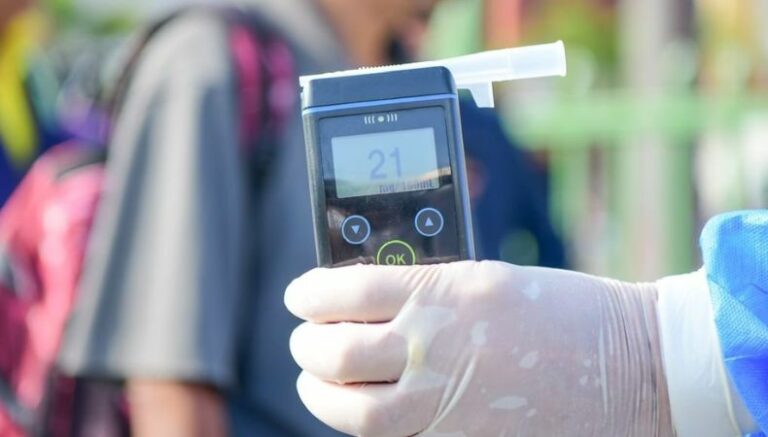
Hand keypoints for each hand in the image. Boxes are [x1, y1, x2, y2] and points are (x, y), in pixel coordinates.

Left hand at [286, 261, 672, 436]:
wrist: (628, 365)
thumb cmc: (564, 310)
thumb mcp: (486, 279)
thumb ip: (425, 291)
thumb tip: (365, 302)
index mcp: (444, 294)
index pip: (346, 292)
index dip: (310, 294)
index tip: (300, 295)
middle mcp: (437, 349)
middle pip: (337, 354)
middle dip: (307, 346)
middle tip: (304, 339)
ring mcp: (446, 402)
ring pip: (352, 411)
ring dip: (319, 392)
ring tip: (316, 379)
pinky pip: (391, 436)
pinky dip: (360, 420)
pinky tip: (360, 405)